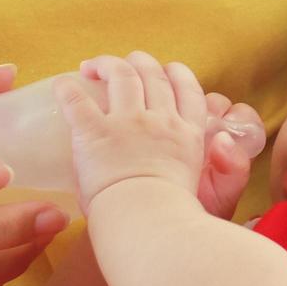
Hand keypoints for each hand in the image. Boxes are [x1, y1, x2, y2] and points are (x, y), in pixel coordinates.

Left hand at [71, 59, 258, 219]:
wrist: (148, 223)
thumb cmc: (175, 218)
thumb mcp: (212, 189)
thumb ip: (225, 168)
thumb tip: (224, 142)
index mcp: (187, 135)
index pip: (188, 90)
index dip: (177, 74)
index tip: (168, 70)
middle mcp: (160, 121)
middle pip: (153, 75)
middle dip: (140, 62)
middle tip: (126, 63)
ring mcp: (128, 123)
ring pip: (121, 75)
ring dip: (107, 64)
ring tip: (92, 66)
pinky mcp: (95, 132)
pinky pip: (77, 101)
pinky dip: (67, 90)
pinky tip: (61, 86)